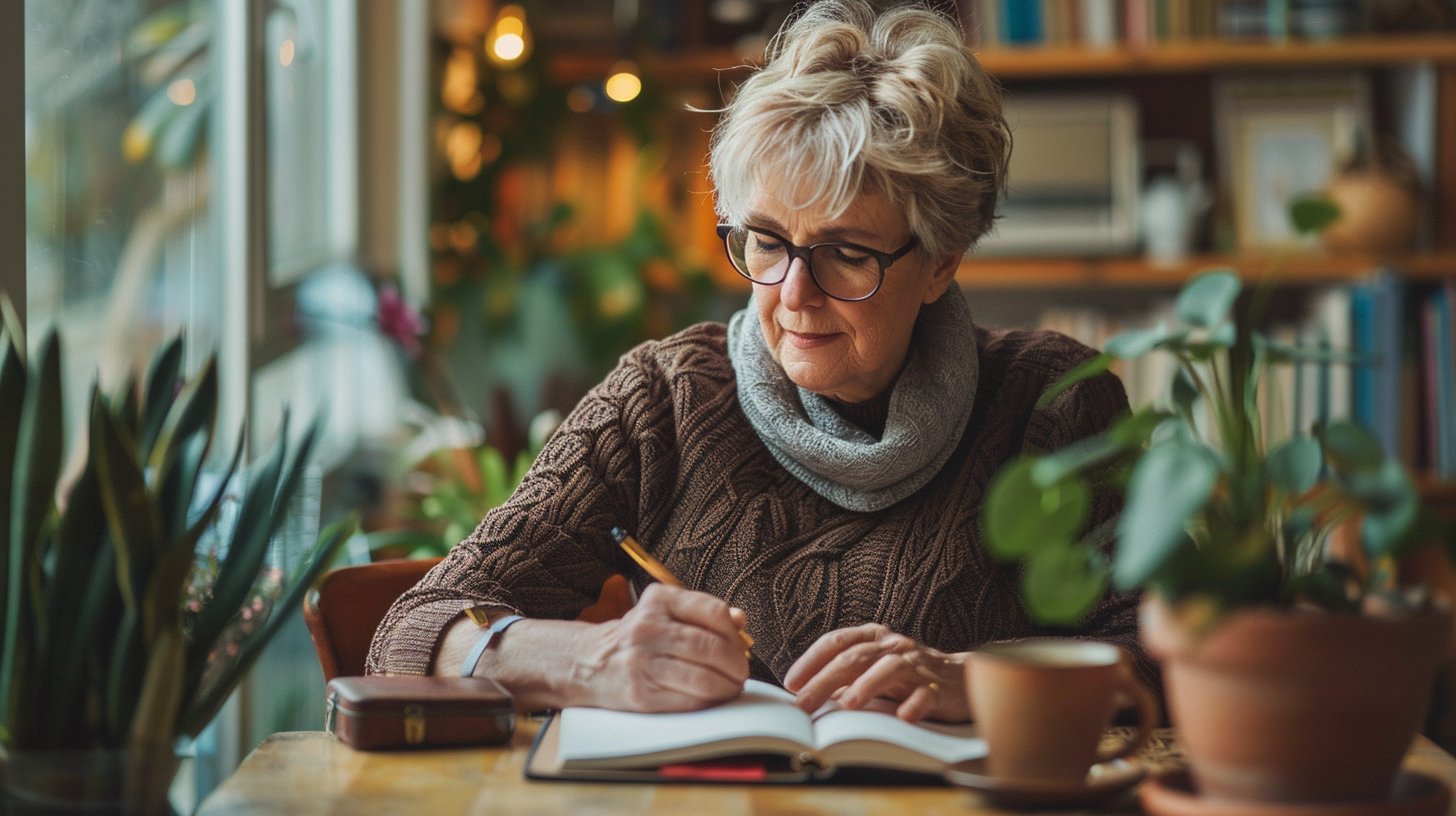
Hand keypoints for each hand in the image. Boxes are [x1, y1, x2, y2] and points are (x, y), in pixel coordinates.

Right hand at [569, 583, 749, 711]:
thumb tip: (740, 621)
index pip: (714, 611)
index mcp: (659, 600)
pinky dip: (708, 701)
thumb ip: (701, 614)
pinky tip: (712, 698)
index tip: (739, 646)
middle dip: (735, 665)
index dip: (734, 633)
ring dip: (727, 687)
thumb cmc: (636, 638)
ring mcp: (641, 661)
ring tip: (731, 688)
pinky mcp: (639, 693)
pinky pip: (688, 700)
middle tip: (740, 673)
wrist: (586, 662)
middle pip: (711, 648)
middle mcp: (648, 627)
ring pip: (703, 678)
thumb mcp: (663, 613)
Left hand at [783, 623, 968, 722]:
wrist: (964, 680)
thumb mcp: (873, 672)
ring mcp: (918, 666)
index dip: (812, 660)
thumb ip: (844, 679)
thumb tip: (806, 695)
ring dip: (867, 685)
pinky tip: (903, 717)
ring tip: (847, 704)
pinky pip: (926, 695)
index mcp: (874, 638)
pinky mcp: (939, 688)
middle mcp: (894, 647)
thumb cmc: (909, 677)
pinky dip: (914, 704)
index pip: (838, 641)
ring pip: (890, 668)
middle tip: (804, 703)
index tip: (791, 683)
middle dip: (825, 680)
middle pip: (855, 657)